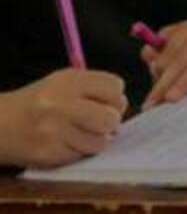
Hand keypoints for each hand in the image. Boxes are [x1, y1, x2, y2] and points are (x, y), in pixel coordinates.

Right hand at [0, 70, 126, 167]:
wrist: (0, 124)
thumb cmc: (38, 102)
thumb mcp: (63, 82)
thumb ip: (94, 87)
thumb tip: (122, 104)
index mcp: (68, 81)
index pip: (115, 87)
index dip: (115, 96)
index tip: (107, 101)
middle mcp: (61, 105)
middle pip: (111, 117)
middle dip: (112, 121)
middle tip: (102, 121)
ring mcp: (54, 132)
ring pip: (100, 142)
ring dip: (97, 140)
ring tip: (83, 133)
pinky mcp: (49, 154)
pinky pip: (82, 156)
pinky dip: (80, 151)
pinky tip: (68, 143)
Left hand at [142, 13, 186, 107]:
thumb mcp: (183, 35)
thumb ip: (162, 47)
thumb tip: (148, 57)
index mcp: (184, 32)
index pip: (165, 55)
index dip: (156, 74)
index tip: (150, 96)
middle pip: (180, 60)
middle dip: (165, 82)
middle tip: (153, 103)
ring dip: (184, 81)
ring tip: (171, 98)